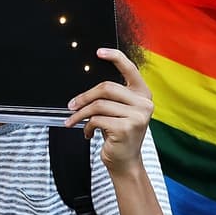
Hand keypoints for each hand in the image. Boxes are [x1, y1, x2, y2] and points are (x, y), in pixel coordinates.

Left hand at [65, 47, 152, 173]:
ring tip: (73, 121)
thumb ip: (111, 98)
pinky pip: (97, 120)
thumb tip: (86, 90)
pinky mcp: (127, 128)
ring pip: (98, 105)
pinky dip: (86, 126)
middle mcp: (144, 103)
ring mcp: (138, 116)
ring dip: (81, 114)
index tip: (99, 52)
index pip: (130, 69)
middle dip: (84, 96)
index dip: (115, 57)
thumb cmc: (118, 134)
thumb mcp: (118, 112)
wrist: (125, 162)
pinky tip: (88, 133)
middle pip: (106, 88)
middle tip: (71, 105)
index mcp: (143, 95)